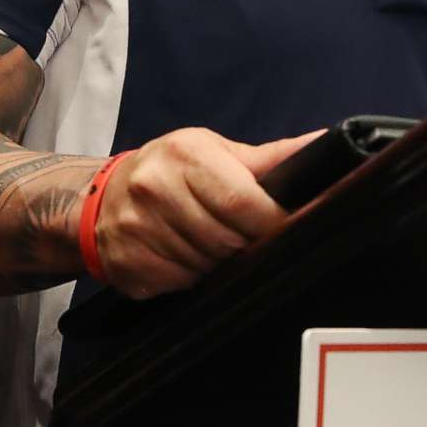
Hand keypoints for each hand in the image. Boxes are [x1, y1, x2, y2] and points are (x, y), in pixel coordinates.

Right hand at [92, 128, 318, 298]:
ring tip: (214, 247)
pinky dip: (192, 278)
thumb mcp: (215, 153)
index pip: (242, 202)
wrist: (100, 198)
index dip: (270, 222)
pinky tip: (187, 260)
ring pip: (205, 266)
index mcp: (186, 155)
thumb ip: (269, 158)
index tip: (283, 229)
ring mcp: (136, 228)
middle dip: (245, 245)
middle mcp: (155, 188)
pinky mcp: (127, 264)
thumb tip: (326, 143)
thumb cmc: (170, 171)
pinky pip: (180, 283)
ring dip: (220, 264)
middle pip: (226, 240)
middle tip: (246, 240)